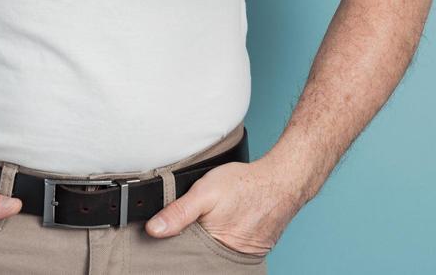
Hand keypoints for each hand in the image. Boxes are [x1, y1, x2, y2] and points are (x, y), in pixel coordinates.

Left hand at [141, 158, 302, 256]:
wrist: (282, 180)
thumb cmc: (245, 184)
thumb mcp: (204, 192)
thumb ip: (178, 212)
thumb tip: (154, 229)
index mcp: (214, 246)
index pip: (185, 254)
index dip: (175, 244)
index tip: (168, 237)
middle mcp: (230, 255)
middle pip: (200, 255)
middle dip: (193, 243)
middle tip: (198, 222)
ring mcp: (244, 254)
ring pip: (216, 252)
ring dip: (210, 241)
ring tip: (214, 220)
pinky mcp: (254, 249)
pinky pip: (233, 248)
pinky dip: (226, 238)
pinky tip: (228, 223)